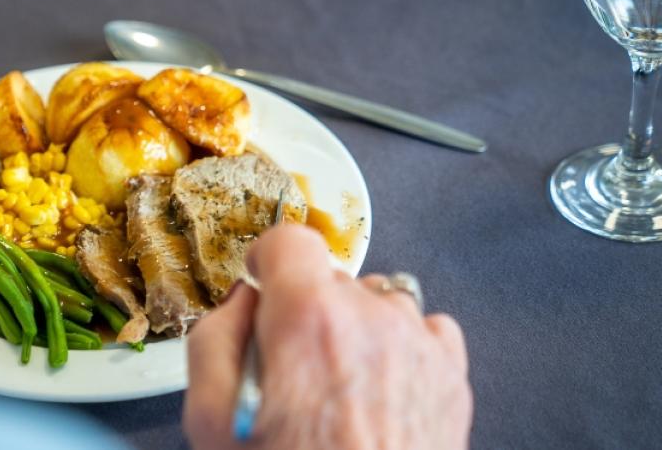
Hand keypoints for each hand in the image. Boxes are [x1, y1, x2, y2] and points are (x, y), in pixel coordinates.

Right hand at [183, 225, 471, 449]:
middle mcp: (371, 318)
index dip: (268, 260)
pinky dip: (400, 348)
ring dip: (354, 330)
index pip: (289, 239)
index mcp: (308, 321)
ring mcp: (419, 344)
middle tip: (290, 371)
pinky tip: (379, 391)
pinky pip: (424, 330)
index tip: (263, 284)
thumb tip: (238, 304)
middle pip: (329, 277)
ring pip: (376, 302)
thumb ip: (214, 341)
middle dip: (304, 311)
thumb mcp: (210, 422)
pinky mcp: (451, 375)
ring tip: (339, 391)